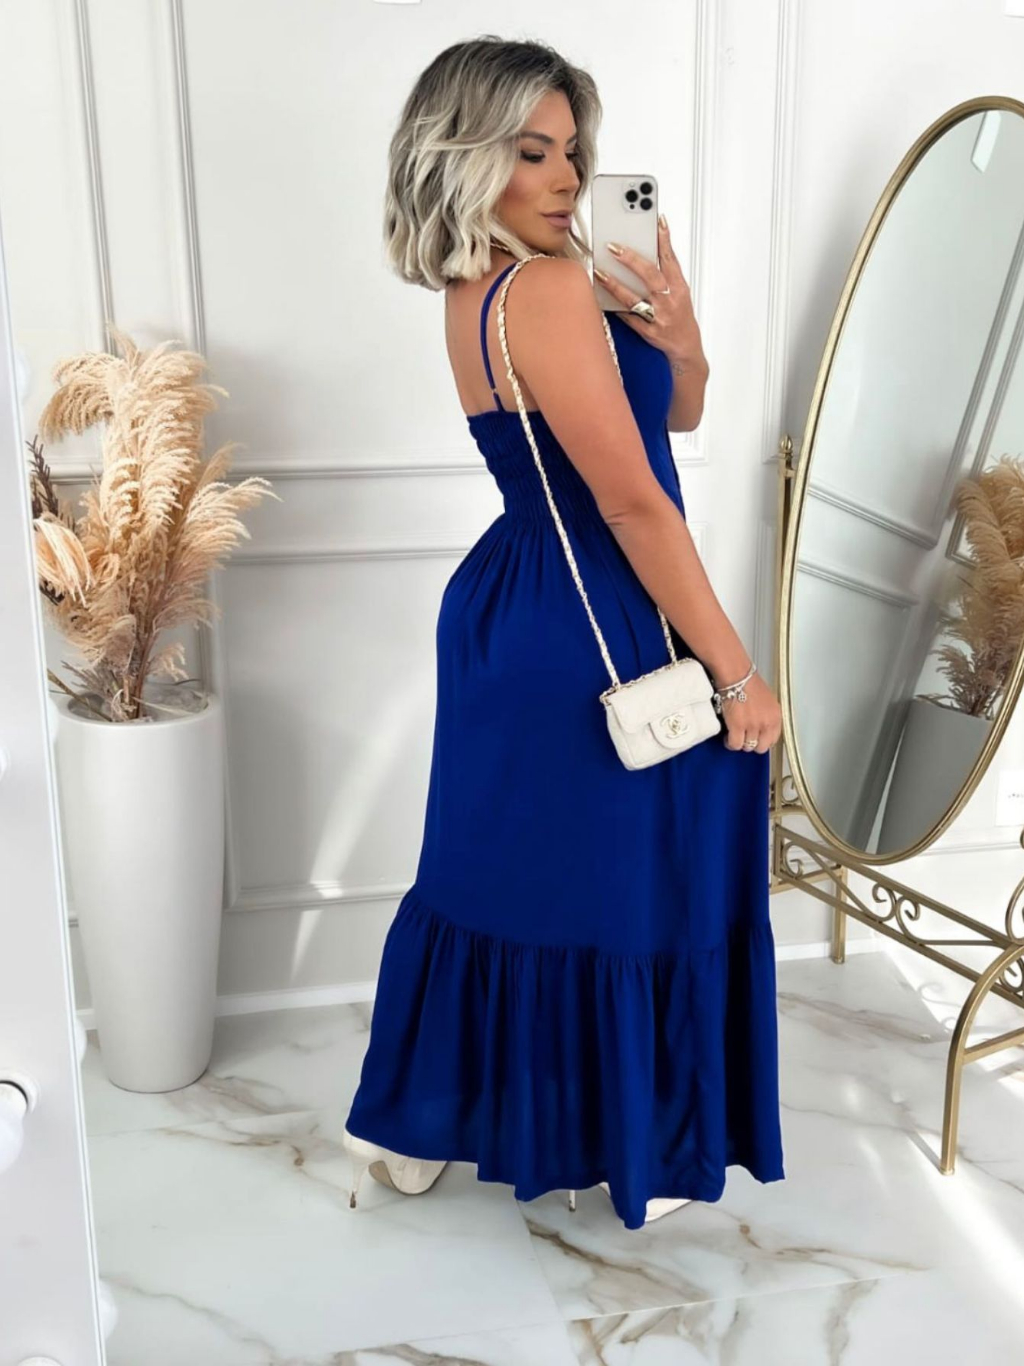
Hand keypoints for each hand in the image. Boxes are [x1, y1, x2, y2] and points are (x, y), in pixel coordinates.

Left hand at [594, 215, 705, 365]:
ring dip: (615, 284)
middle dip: (631, 259)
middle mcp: (669, 301)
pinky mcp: (649, 332)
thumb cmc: (681, 317)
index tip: (656, 221)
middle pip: (650, 275)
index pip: (671, 259)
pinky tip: (602, 298)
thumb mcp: (680, 292)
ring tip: (600, 272)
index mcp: (679, 287)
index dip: (664, 239)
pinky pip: (629, 318)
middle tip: (612, 246)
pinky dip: (616, 308)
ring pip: (634, 298)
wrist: (686, 348)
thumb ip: (666, 273)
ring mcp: (659, 317)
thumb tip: (647, 251)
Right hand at [716, 671, 781, 754]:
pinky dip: (730, 742)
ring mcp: (752, 726)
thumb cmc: (748, 683)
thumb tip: (761, 727)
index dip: (762, 741)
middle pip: (761, 747)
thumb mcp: (767, 701)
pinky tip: (728, 736)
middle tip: (744, 737)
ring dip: (740, 742)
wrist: (736, 676)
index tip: (756, 738)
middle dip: (752, 743)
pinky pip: (735, 744)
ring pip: (747, 746)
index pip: (773, 740)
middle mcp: (766, 723)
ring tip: (735, 735)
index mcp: (776, 716)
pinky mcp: (738, 727)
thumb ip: (767, 716)